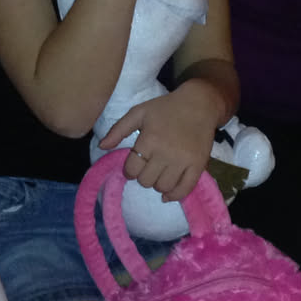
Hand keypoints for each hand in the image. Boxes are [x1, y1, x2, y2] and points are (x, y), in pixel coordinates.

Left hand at [99, 81, 223, 200]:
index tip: (133, 166)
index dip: (129, 171)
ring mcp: (183, 161)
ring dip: (157, 185)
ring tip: (158, 175)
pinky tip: (168, 194)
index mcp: (149, 140)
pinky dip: (174, 195)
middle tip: (148, 168)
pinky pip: (184, 189)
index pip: (132, 169)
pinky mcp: (198, 165)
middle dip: (143, 176)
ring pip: (163, 187)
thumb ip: (118, 130)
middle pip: (146, 181)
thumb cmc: (166, 107)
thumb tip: (101, 146)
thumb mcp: (139, 112)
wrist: (199, 104)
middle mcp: (165, 153)